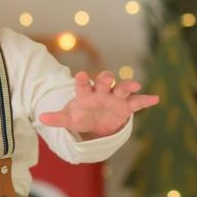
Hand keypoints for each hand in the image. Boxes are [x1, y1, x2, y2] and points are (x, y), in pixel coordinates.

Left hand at [38, 70, 159, 137]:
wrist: (96, 121)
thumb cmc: (81, 115)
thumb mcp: (69, 118)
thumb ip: (57, 118)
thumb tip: (41, 118)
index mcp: (86, 93)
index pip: (83, 85)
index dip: (82, 80)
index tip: (80, 74)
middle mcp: (102, 91)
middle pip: (104, 81)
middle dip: (105, 78)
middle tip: (105, 77)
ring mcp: (115, 97)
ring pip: (122, 88)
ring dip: (127, 85)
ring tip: (134, 84)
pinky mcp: (127, 105)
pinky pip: (137, 102)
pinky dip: (145, 100)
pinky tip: (155, 99)